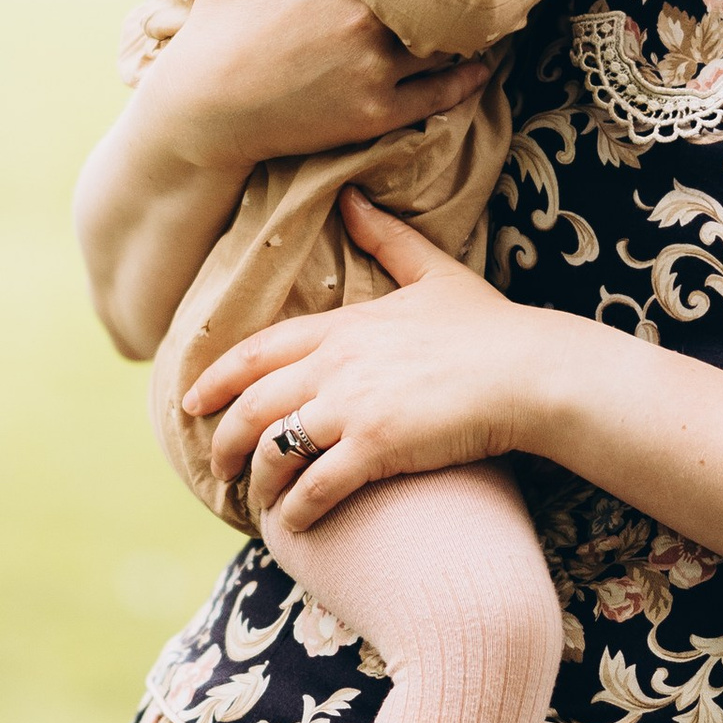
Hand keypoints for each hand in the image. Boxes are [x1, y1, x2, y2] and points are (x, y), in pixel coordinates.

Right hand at [141, 0, 493, 170]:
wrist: (204, 108)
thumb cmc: (220, 21)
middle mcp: (363, 19)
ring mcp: (373, 69)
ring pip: (445, 42)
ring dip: (467, 28)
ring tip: (486, 10)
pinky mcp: (377, 113)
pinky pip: (441, 96)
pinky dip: (467, 80)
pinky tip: (481, 64)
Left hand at [186, 190, 563, 531]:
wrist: (530, 372)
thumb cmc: (489, 327)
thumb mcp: (434, 272)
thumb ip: (388, 238)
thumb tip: (353, 198)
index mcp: (345, 326)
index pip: (258, 351)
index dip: (217, 379)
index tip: (191, 401)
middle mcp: (337, 364)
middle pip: (253, 405)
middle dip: (224, 441)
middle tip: (216, 466)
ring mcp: (354, 406)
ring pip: (276, 449)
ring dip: (259, 481)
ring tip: (257, 501)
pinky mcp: (377, 446)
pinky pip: (317, 485)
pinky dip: (298, 509)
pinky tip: (296, 524)